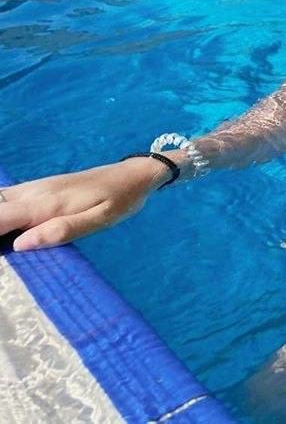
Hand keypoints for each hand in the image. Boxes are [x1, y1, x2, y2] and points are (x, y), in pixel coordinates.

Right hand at [0, 157, 169, 251]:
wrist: (133, 174)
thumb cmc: (120, 200)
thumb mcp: (99, 221)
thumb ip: (61, 231)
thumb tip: (20, 245)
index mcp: (45, 204)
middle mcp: (33, 193)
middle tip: (4, 250)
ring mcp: (34, 188)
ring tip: (5, 241)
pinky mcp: (38, 188)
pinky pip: (6, 197)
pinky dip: (1, 211)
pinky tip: (7, 226)